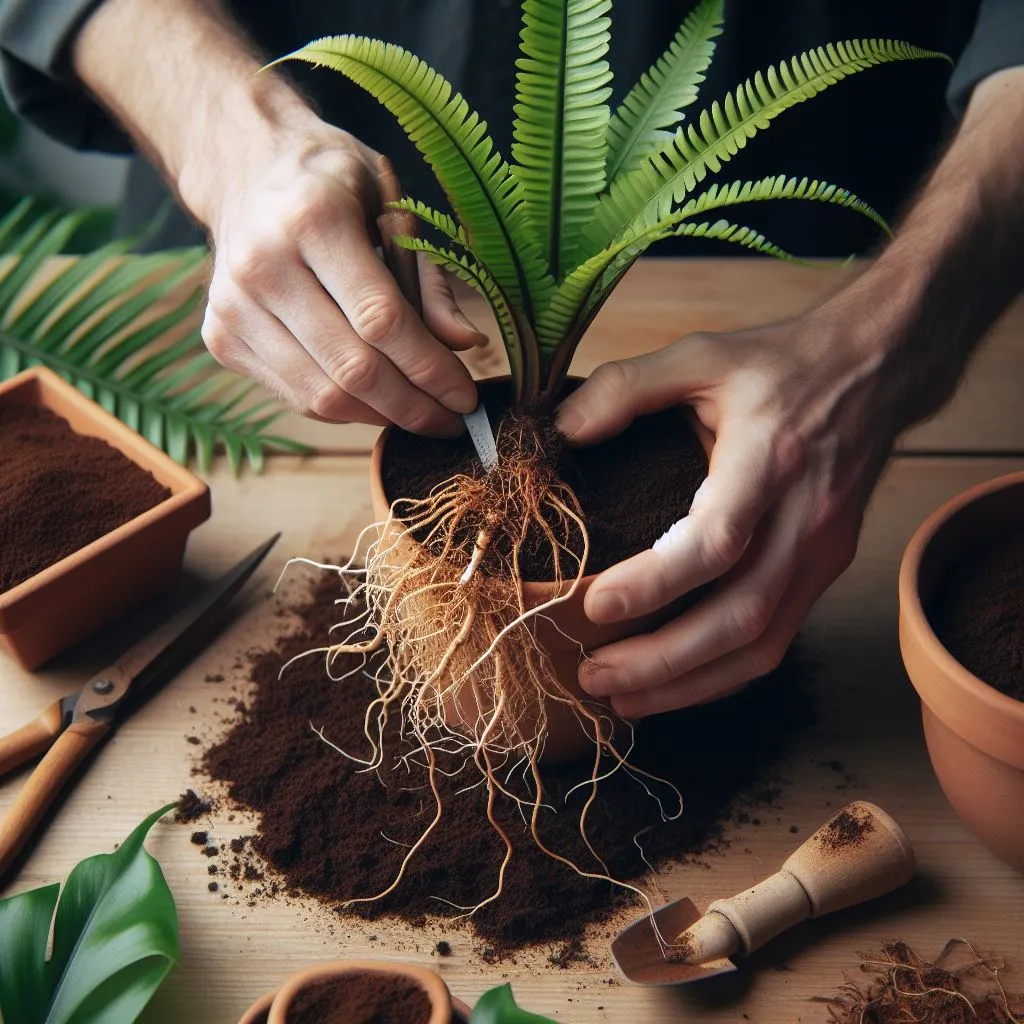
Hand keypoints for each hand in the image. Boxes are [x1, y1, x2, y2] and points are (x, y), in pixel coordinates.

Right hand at [191, 116, 483, 432]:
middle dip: (413, 406)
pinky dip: (345, 410)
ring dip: (382, 416)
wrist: (246, 171)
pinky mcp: (220, 338)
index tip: (465, 396)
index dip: (430, 368)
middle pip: (352, 368)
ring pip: (322, 396)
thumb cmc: (336, 187)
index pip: (381, 319)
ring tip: (420, 414)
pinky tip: (376, 400)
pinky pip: (297, 397)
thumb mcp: (394, 207)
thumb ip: (430, 280)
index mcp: (312, 217)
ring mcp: (233, 307)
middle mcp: (262, 264)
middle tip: (451, 420)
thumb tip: (467, 344)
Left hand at [556, 311, 900, 717]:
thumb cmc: (781, 365)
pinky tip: (673, 683)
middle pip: (740, 616)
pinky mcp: (823, 570)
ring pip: (761, 645)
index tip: (595, 607)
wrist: (875, 372)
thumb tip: (561, 431)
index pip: (717, 540)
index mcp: (771, 458)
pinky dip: (721, 673)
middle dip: (663, 661)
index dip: (656, 583)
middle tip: (594, 676)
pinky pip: (775, 639)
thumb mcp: (701, 354)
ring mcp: (821, 552)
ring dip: (689, 684)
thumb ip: (626, 386)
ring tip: (623, 698)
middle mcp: (804, 518)